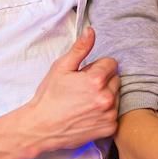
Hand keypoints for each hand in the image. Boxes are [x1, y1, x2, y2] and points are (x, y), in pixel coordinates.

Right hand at [22, 27, 119, 152]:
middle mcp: (107, 97)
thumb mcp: (61, 68)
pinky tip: (89, 114)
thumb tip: (91, 31)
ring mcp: (109, 114)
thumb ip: (80, 48)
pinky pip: (115, 113)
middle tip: (83, 89)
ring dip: (105, 96)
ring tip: (85, 102)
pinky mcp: (110, 128)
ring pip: (116, 96)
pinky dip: (105, 113)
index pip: (111, 63)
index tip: (84, 75)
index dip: (96, 67)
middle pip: (115, 79)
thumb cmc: (49, 97)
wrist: (41, 127)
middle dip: (102, 81)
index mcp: (96, 80)